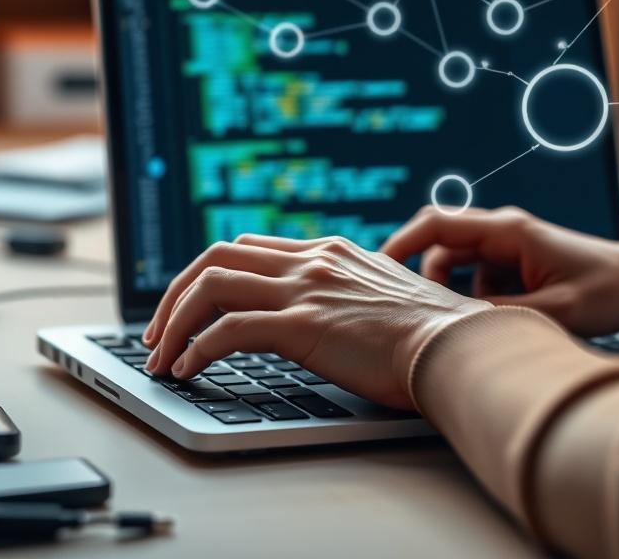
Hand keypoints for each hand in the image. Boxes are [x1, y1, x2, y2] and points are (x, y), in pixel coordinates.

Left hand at [142, 235, 490, 409]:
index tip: (190, 306)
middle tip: (157, 330)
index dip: (208, 275)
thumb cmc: (431, 332)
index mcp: (327, 251)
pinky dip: (197, 348)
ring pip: (211, 285)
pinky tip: (188, 370)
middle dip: (175, 292)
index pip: (247, 248)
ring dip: (174, 321)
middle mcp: (311, 261)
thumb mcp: (382, 296)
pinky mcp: (304, 325)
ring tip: (160, 356)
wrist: (461, 343)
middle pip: (215, 256)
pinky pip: (229, 329)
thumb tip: (327, 315)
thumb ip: (347, 293)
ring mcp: (306, 289)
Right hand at [381, 207, 618, 336]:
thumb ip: (502, 316)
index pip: (437, 225)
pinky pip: (477, 277)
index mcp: (508, 231)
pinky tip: (499, 319)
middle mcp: (502, 231)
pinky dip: (476, 299)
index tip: (379, 268)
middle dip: (426, 277)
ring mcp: (507, 246)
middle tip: (422, 311)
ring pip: (457, 265)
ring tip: (476, 322)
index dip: (402, 243)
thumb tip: (455, 326)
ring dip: (456, 294)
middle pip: (440, 245)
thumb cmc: (608, 290)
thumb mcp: (556, 311)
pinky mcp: (514, 263)